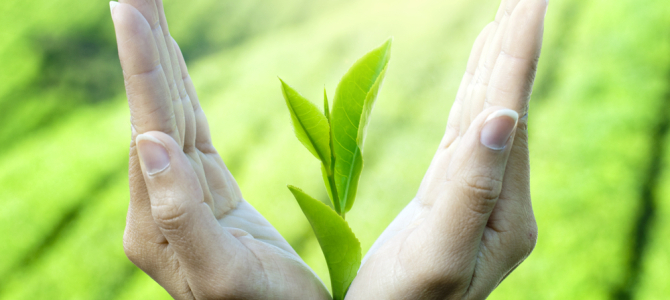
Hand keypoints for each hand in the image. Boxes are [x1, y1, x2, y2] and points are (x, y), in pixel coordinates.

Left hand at [110, 1, 329, 298]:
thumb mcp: (224, 274)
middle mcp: (159, 203)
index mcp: (155, 221)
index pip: (148, 128)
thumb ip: (181, 214)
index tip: (129, 8)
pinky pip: (191, 129)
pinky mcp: (209, 192)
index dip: (141, 67)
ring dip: (159, 60)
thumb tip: (146, 144)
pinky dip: (180, 90)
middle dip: (144, 46)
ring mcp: (182, 195)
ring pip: (169, 114)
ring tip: (146, 8)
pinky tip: (171, 62)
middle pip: (151, 110)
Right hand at [346, 0, 545, 298]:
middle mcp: (500, 199)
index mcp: (507, 211)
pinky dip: (471, 95)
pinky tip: (478, 72)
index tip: (534, 1)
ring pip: (487, 115)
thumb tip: (502, 116)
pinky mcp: (447, 195)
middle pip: (509, 106)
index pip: (514, 116)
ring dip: (498, 64)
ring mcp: (475, 195)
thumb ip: (472, 189)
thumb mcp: (442, 254)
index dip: (521, 57)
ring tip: (507, 17)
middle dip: (517, 46)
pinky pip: (463, 133)